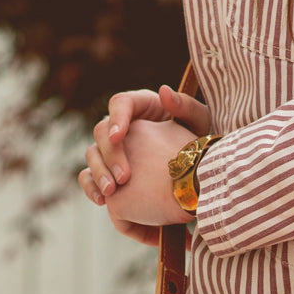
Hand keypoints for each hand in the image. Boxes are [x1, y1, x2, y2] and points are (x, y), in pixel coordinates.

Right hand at [78, 86, 210, 242]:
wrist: (201, 174)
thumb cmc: (202, 144)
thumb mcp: (201, 124)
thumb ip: (186, 107)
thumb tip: (164, 91)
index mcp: (143, 108)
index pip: (120, 104)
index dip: (116, 118)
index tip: (119, 136)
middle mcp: (124, 126)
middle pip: (102, 132)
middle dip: (110, 155)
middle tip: (124, 178)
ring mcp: (116, 150)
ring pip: (93, 155)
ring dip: (99, 174)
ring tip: (111, 193)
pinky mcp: (112, 172)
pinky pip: (92, 178)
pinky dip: (93, 189)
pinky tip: (103, 201)